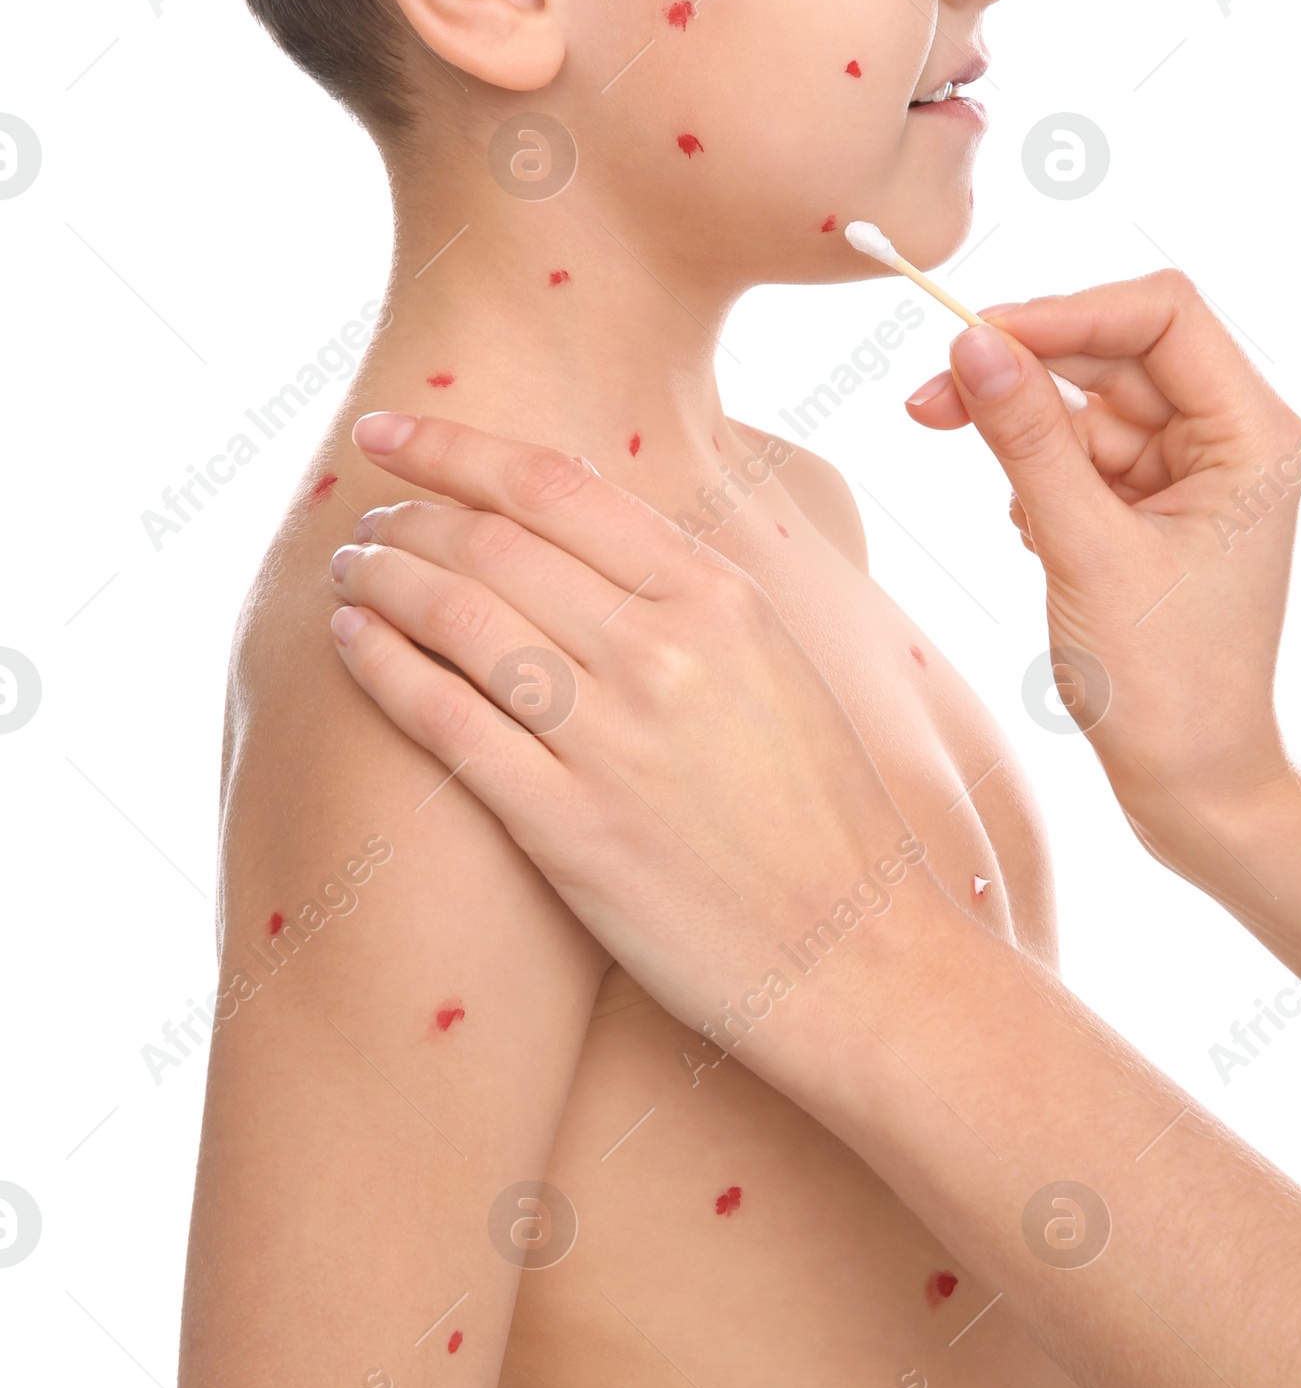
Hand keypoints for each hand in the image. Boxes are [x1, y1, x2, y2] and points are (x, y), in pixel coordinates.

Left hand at [326, 415, 935, 1077]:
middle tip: (365, 522)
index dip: (452, 445)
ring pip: (455, 619)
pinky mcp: (569, 831)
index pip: (553, 485)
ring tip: (350, 573)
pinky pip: (444, 722)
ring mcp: (612, 741)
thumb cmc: (823, 815)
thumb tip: (587, 517)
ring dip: (381, 581)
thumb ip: (688, 593)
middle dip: (406, 518)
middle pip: (490, 543)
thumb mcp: (779, 665)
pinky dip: (381, 667)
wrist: (863, 958)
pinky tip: (351, 643)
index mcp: (719, 598)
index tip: (390, 429)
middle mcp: (662, 652)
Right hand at [906, 270, 1300, 876]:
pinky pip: (1083, 452)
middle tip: (930, 399)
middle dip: (1025, 373)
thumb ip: (1026, 436)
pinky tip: (1033, 534)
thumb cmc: (1164, 683)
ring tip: (993, 493)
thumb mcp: (1084, 547)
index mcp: (1254, 434)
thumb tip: (970, 342)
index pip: (1164, 313)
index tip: (979, 336)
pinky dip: (1041, 476)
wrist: (1194, 787)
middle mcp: (1234, 437)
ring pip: (1088, 403)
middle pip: (1116, 351)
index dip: (1067, 311)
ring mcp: (1194, 471)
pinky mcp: (1156, 505)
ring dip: (1025, 435)